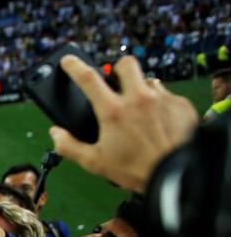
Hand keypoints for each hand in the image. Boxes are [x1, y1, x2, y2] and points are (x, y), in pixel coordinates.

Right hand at [49, 55, 197, 193]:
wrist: (177, 175)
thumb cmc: (136, 170)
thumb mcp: (95, 163)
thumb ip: (69, 146)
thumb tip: (56, 134)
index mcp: (113, 111)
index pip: (88, 78)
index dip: (74, 66)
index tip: (69, 61)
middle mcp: (138, 99)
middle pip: (125, 64)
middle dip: (118, 68)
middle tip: (115, 82)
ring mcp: (162, 99)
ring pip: (148, 80)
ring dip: (140, 89)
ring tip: (139, 109)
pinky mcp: (181, 105)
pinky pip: (168, 95)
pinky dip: (160, 105)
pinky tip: (158, 122)